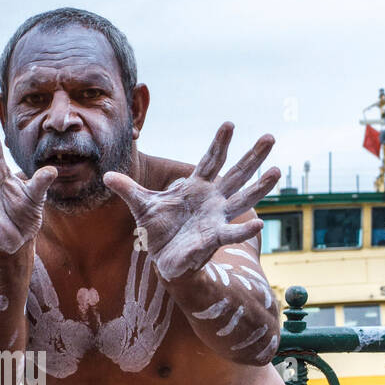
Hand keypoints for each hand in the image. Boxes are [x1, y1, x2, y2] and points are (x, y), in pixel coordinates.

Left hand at [103, 122, 279, 280]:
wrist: (164, 261)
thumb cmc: (159, 231)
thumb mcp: (141, 206)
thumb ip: (127, 189)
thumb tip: (106, 175)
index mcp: (196, 187)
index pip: (210, 160)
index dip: (219, 143)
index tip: (229, 123)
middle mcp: (213, 199)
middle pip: (237, 173)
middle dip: (253, 156)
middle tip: (270, 136)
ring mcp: (217, 218)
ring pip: (243, 199)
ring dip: (260, 186)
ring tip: (278, 171)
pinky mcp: (214, 239)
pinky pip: (232, 233)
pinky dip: (245, 230)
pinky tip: (260, 224)